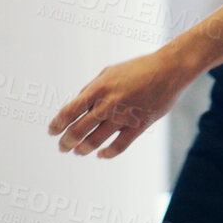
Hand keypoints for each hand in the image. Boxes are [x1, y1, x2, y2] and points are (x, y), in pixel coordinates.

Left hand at [47, 51, 194, 158]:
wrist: (169, 69)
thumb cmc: (138, 68)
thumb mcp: (109, 72)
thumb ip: (91, 89)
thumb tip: (77, 108)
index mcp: (98, 88)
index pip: (69, 111)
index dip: (57, 124)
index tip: (52, 131)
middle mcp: (108, 104)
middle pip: (78, 130)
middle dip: (66, 142)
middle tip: (62, 147)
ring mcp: (123, 116)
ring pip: (95, 141)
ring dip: (82, 149)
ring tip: (78, 151)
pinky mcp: (139, 125)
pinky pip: (118, 146)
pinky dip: (107, 153)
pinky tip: (101, 154)